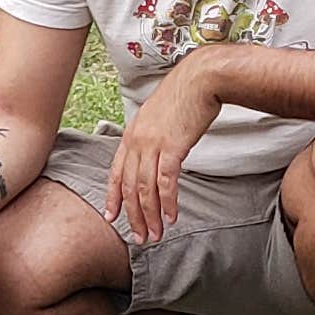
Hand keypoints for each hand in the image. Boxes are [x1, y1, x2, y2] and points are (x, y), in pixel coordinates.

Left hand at [103, 61, 223, 246]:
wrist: (201, 78)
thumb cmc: (185, 94)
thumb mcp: (159, 116)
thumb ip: (153, 136)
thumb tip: (157, 153)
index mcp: (132, 134)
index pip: (117, 172)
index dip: (113, 197)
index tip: (112, 216)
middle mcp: (137, 141)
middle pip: (130, 187)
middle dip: (133, 215)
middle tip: (139, 236)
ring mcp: (153, 144)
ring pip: (145, 189)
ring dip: (150, 215)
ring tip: (156, 234)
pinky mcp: (173, 147)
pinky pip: (166, 182)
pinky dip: (167, 203)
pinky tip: (171, 216)